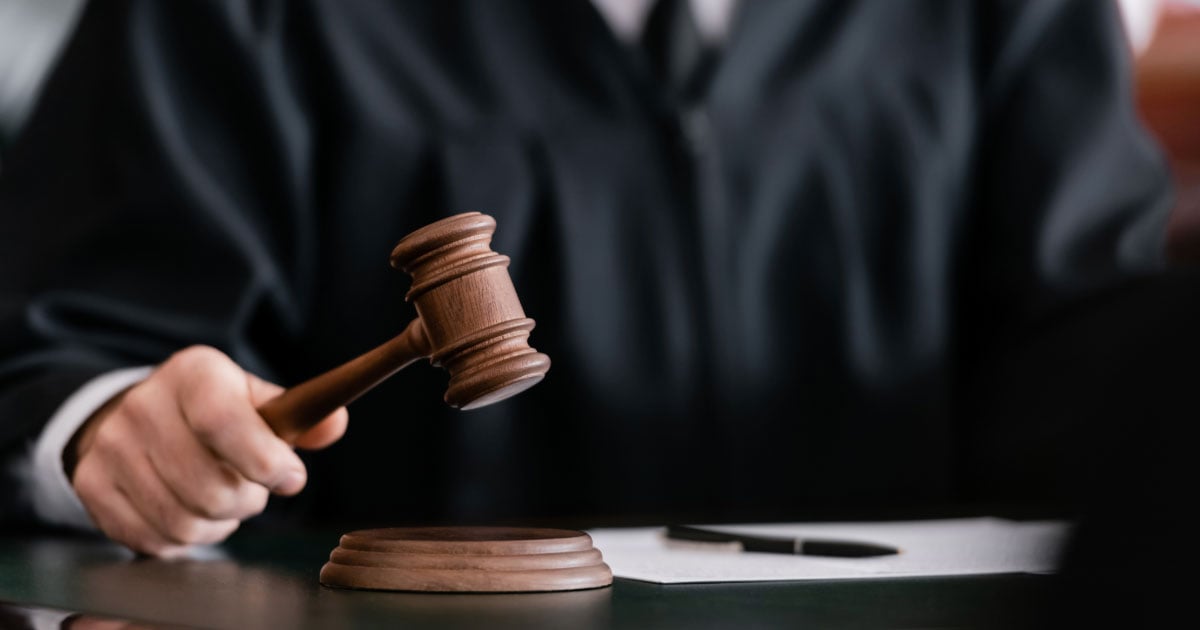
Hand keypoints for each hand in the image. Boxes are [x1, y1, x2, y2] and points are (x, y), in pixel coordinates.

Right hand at [69, 346, 347, 555]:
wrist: (140, 414)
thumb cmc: (215, 410)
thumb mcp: (256, 400)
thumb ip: (300, 416)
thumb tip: (334, 425)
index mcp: (194, 374)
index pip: (223, 422)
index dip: (264, 461)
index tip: (292, 478)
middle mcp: (144, 405)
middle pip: (208, 486)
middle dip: (248, 502)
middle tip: (253, 490)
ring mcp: (112, 446)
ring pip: (183, 520)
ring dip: (219, 523)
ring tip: (223, 501)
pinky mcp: (92, 484)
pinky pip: (153, 538)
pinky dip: (184, 538)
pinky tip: (191, 511)